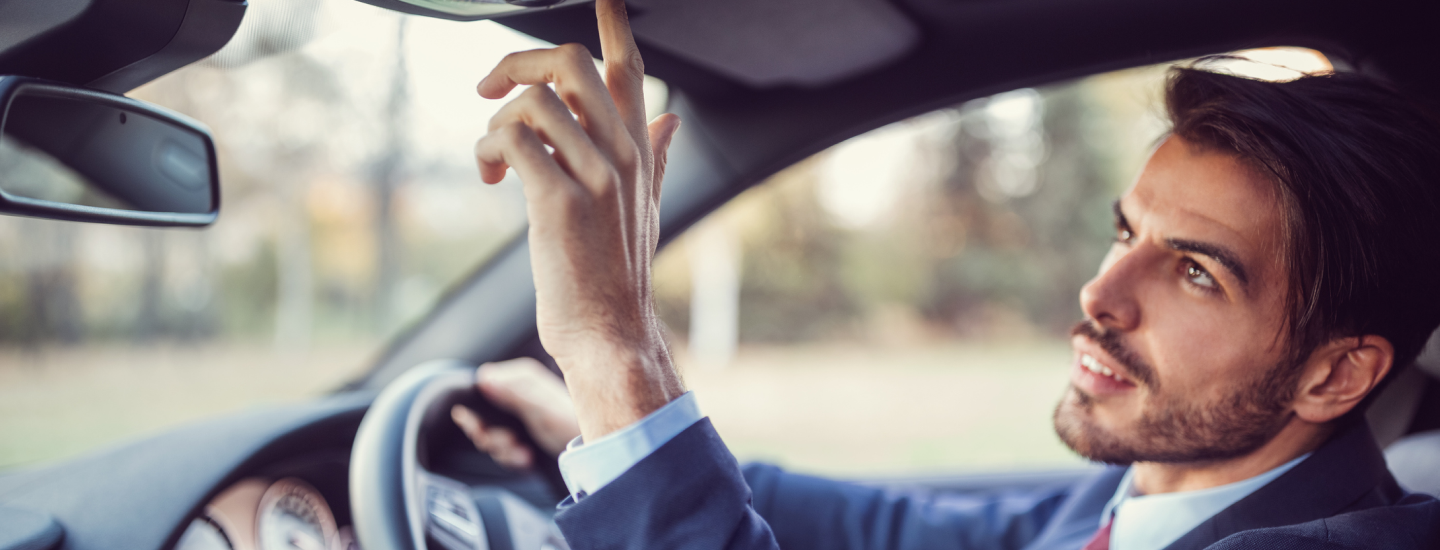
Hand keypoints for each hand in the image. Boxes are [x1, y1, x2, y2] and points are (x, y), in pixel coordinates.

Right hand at [450, 358, 579, 469]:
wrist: (595, 453)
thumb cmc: (573, 427)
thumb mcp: (543, 411)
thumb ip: (514, 395)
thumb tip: (484, 380)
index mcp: (520, 378)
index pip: (480, 385)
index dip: (476, 408)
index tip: (483, 426)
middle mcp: (516, 394)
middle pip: (480, 414)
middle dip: (491, 435)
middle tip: (510, 442)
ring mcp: (518, 416)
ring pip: (489, 435)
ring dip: (503, 450)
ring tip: (523, 452)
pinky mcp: (521, 435)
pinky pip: (500, 448)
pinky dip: (511, 457)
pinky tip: (527, 458)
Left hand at [474, 0, 683, 442]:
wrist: (609, 331)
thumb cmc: (617, 271)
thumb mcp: (646, 206)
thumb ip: (655, 155)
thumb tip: (672, 117)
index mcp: (639, 148)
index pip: (629, 67)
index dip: (610, 22)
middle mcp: (622, 153)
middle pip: (570, 62)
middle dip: (517, 61)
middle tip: (489, 88)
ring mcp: (594, 175)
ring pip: (531, 100)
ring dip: (495, 124)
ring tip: (494, 163)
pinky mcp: (558, 201)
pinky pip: (510, 140)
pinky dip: (486, 152)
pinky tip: (490, 180)